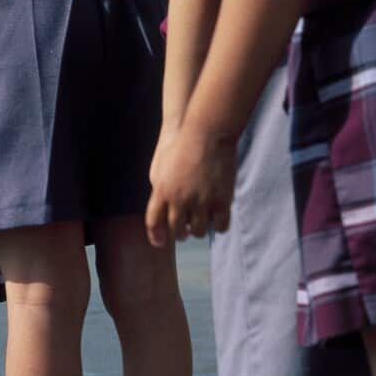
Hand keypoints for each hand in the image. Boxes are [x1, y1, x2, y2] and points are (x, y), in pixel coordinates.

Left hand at [146, 123, 236, 246]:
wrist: (207, 133)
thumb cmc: (182, 145)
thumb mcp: (161, 167)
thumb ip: (160, 189)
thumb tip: (162, 210)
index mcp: (161, 191)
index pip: (154, 222)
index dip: (156, 235)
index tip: (160, 243)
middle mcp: (179, 200)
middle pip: (177, 230)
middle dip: (180, 234)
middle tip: (184, 232)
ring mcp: (201, 201)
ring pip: (199, 231)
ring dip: (199, 230)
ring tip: (201, 223)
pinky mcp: (221, 200)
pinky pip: (220, 226)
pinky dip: (219, 226)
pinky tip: (218, 220)